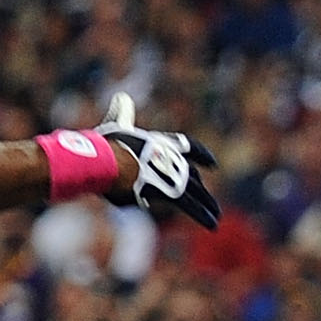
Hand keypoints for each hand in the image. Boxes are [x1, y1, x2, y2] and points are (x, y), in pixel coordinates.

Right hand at [94, 94, 220, 228]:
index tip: (213, 164)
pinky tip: (213, 224)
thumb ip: (123, 114)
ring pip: (196, 191)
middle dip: (200, 188)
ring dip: (208, 204)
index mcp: (160, 142)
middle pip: (191, 174)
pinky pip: (190, 206)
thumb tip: (122, 96)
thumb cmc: (105, 145)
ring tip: (216, 216)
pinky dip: (202, 215)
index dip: (200, 155)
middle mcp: (171, 157)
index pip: (187, 146)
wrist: (105, 161)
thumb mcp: (116, 126)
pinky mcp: (170, 191)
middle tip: (209, 200)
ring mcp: (172, 173)